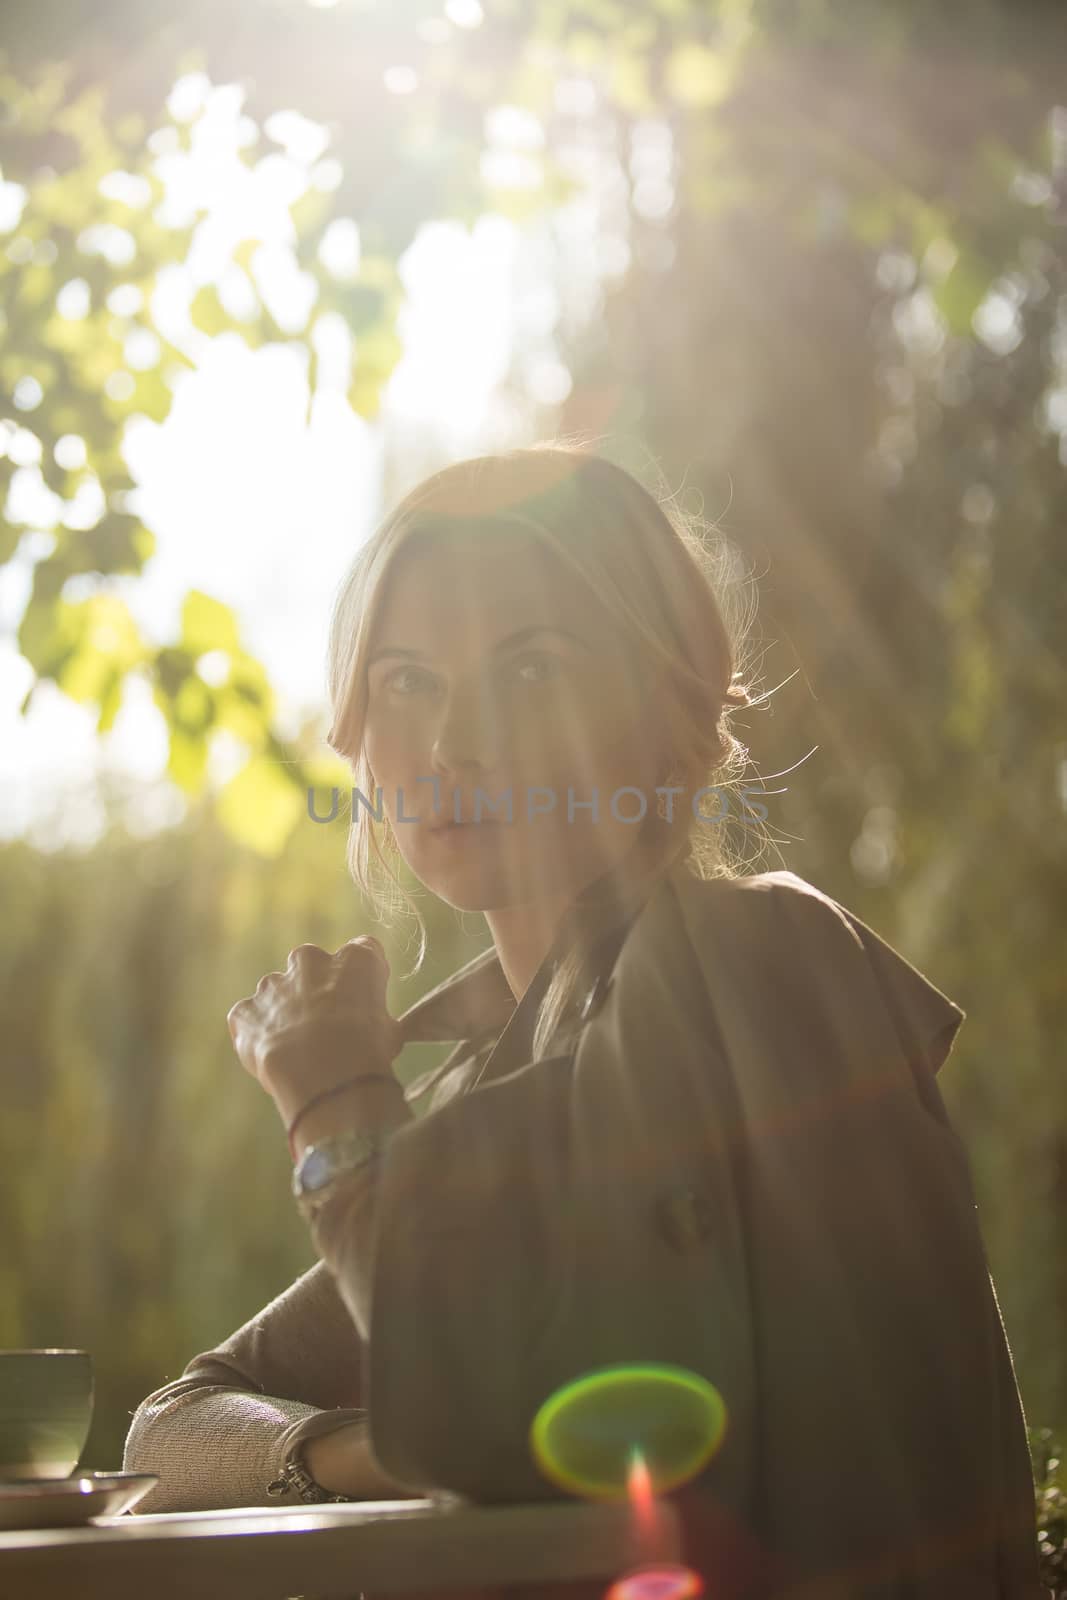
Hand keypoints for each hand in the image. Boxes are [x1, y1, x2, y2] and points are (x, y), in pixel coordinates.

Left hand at [226, 936, 404, 1128]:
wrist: (326, 1079)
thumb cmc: (367, 1054)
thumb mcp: (391, 1031)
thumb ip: (374, 1015)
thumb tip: (372, 1025)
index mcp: (354, 960)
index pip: (362, 953)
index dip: (360, 980)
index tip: (361, 1003)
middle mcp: (310, 960)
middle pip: (311, 965)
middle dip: (314, 989)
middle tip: (324, 1026)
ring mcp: (272, 984)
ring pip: (277, 992)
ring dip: (284, 1012)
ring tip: (296, 1050)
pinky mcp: (244, 1010)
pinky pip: (250, 1019)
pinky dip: (257, 1034)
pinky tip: (273, 1058)